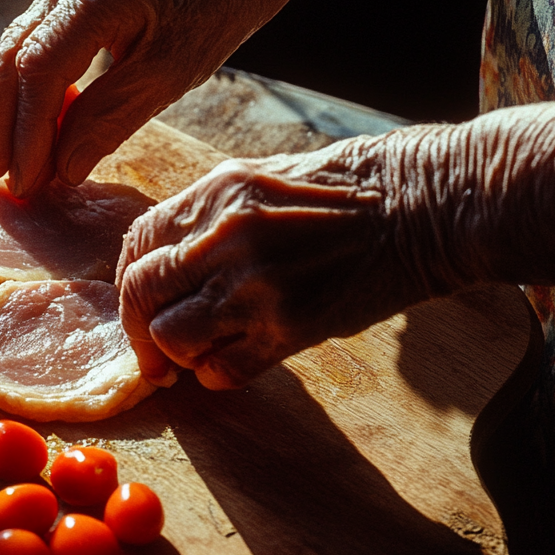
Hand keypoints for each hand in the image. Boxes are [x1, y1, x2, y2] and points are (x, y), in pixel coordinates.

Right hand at [0, 0, 276, 195]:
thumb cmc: (216, 15)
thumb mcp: (172, 76)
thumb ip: (112, 119)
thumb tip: (62, 167)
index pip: (41, 66)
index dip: (28, 130)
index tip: (25, 179)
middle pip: (14, 54)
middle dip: (3, 124)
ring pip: (16, 47)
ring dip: (11, 110)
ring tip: (8, 164)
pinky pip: (36, 39)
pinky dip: (32, 88)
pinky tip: (32, 128)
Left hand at [115, 139, 434, 389]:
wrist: (423, 206)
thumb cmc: (349, 191)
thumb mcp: (262, 180)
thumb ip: (207, 217)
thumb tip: (164, 263)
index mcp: (215, 192)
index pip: (137, 244)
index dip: (131, 283)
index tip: (143, 304)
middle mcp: (225, 236)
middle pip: (140, 294)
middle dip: (138, 331)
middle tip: (153, 353)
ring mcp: (255, 284)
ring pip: (172, 337)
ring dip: (178, 355)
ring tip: (201, 353)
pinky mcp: (290, 326)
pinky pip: (224, 371)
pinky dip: (218, 375)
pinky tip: (235, 362)